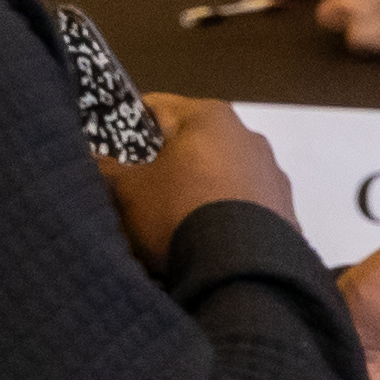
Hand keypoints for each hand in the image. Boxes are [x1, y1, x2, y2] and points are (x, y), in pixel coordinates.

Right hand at [103, 96, 298, 266]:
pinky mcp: (286, 212)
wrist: (244, 272)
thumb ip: (105, 169)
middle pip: (191, 143)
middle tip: (132, 185)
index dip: (125, 125)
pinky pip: (242, 206)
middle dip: (163, 162)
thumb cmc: (179, 212)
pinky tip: (202, 236)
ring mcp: (273, 176)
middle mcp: (250, 138)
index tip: (104, 145)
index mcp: (211, 117)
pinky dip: (222, 215)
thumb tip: (93, 160)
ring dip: (195, 190)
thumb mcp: (127, 190)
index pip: (155, 107)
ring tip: (166, 217)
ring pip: (219, 176)